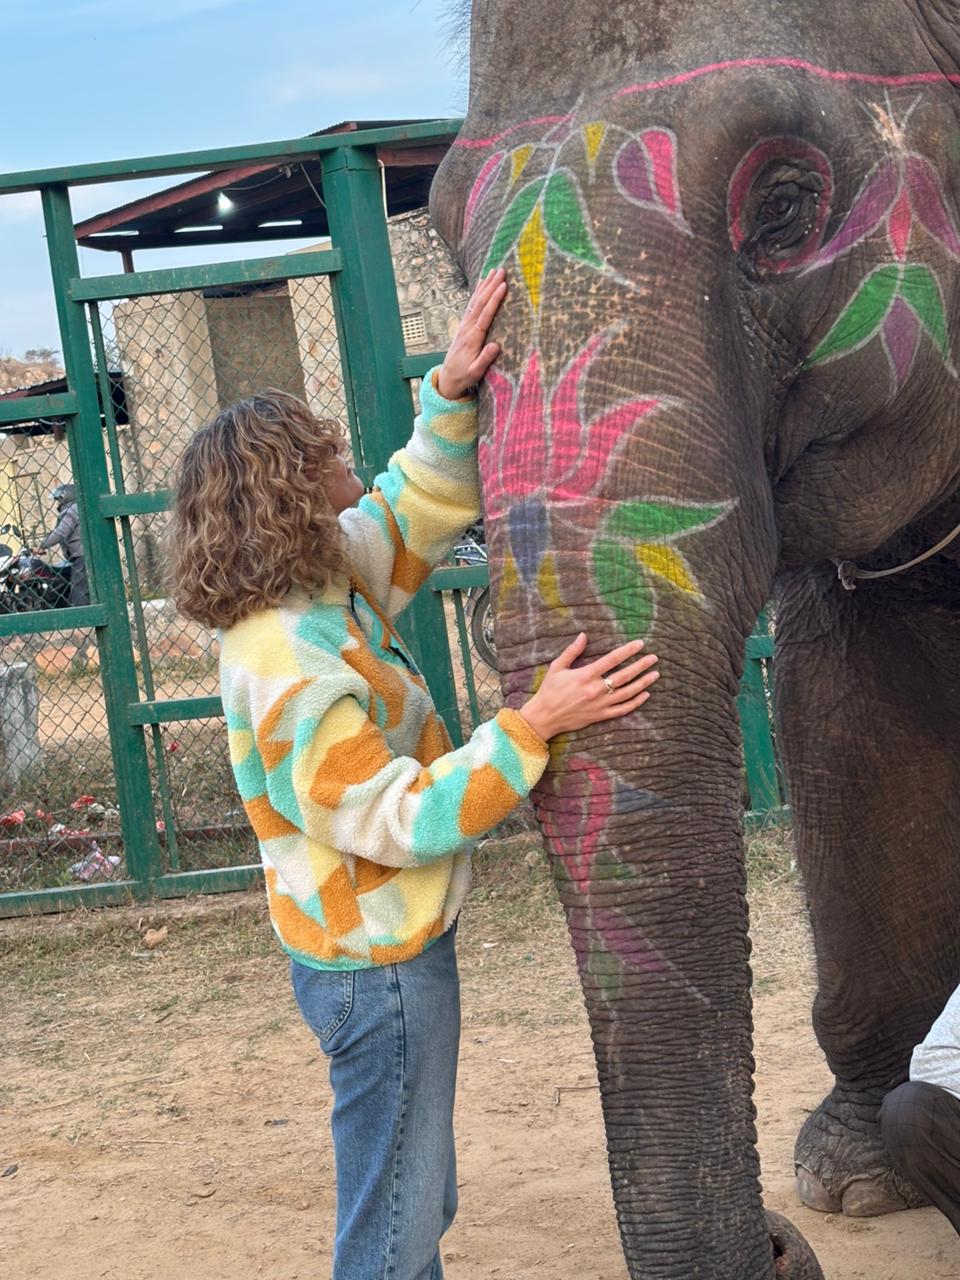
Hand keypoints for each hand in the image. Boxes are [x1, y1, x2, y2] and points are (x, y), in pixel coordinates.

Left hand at [435, 267, 506, 399]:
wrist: (448, 377)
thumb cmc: (464, 376)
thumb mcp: (475, 373)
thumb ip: (485, 360)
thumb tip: (495, 346)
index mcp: (472, 339)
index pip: (485, 315)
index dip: (494, 300)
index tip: (503, 286)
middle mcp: (467, 328)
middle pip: (480, 303)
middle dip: (491, 286)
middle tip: (502, 271)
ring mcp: (464, 325)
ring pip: (475, 301)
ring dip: (485, 285)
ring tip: (494, 271)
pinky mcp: (464, 325)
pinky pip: (471, 305)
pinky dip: (477, 292)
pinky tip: (482, 282)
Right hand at [518, 633, 658, 741]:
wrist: (544, 716)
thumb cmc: (549, 690)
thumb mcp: (557, 667)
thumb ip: (572, 651)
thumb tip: (583, 635)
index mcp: (585, 675)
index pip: (612, 659)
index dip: (628, 650)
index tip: (640, 644)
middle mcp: (595, 689)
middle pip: (624, 675)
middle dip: (641, 665)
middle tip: (654, 658)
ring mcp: (600, 704)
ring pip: (627, 693)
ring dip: (643, 683)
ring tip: (655, 675)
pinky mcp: (600, 716)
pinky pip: (622, 709)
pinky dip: (635, 702)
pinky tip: (645, 695)